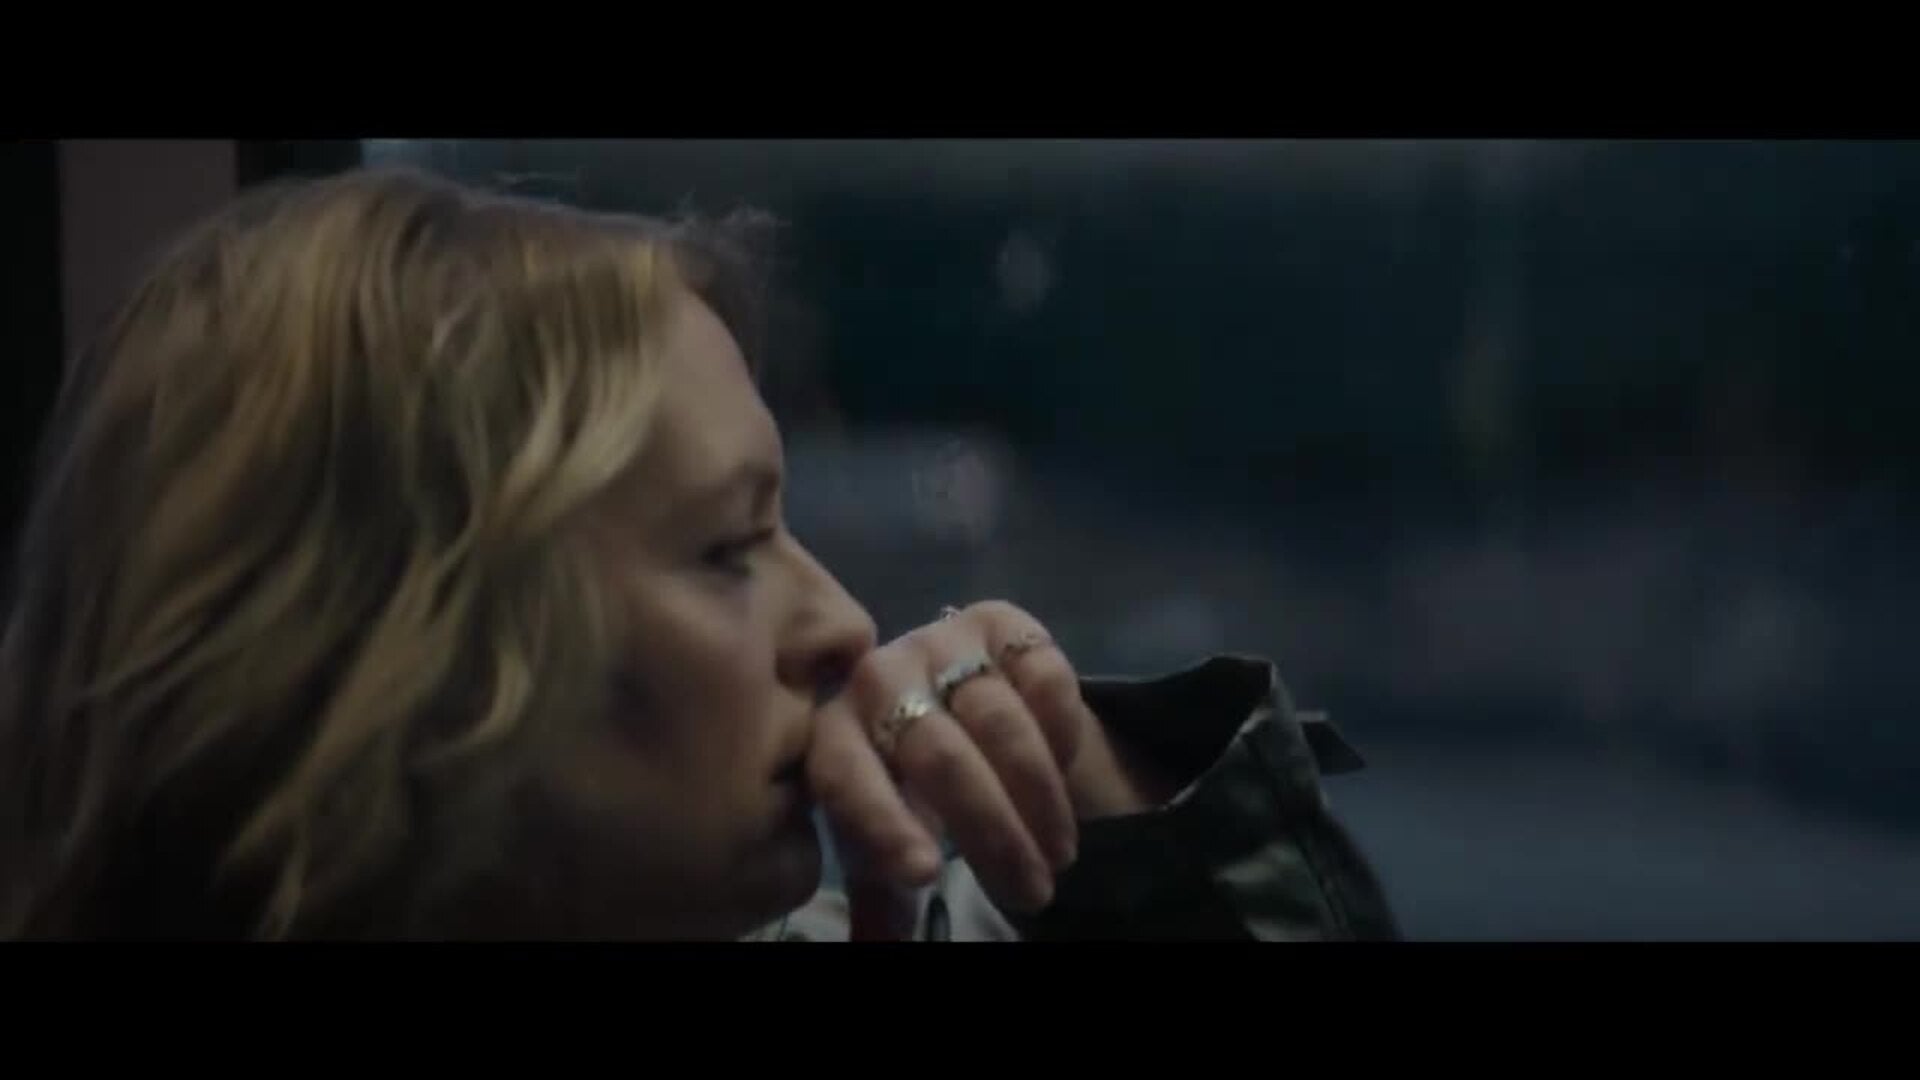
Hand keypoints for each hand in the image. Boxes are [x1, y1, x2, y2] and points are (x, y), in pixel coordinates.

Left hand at [807, 600, 1093, 924]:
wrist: (952, 704)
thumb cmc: (908, 791)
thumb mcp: (890, 846)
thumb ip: (883, 900)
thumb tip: (874, 954)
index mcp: (834, 736)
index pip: (848, 778)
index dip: (883, 826)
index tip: (927, 875)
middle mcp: (879, 677)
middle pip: (939, 755)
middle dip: (992, 831)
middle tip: (1031, 890)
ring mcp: (941, 641)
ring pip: (999, 720)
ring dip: (1039, 796)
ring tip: (1058, 852)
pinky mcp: (1001, 621)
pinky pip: (1044, 675)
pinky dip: (1062, 730)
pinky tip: (1064, 768)